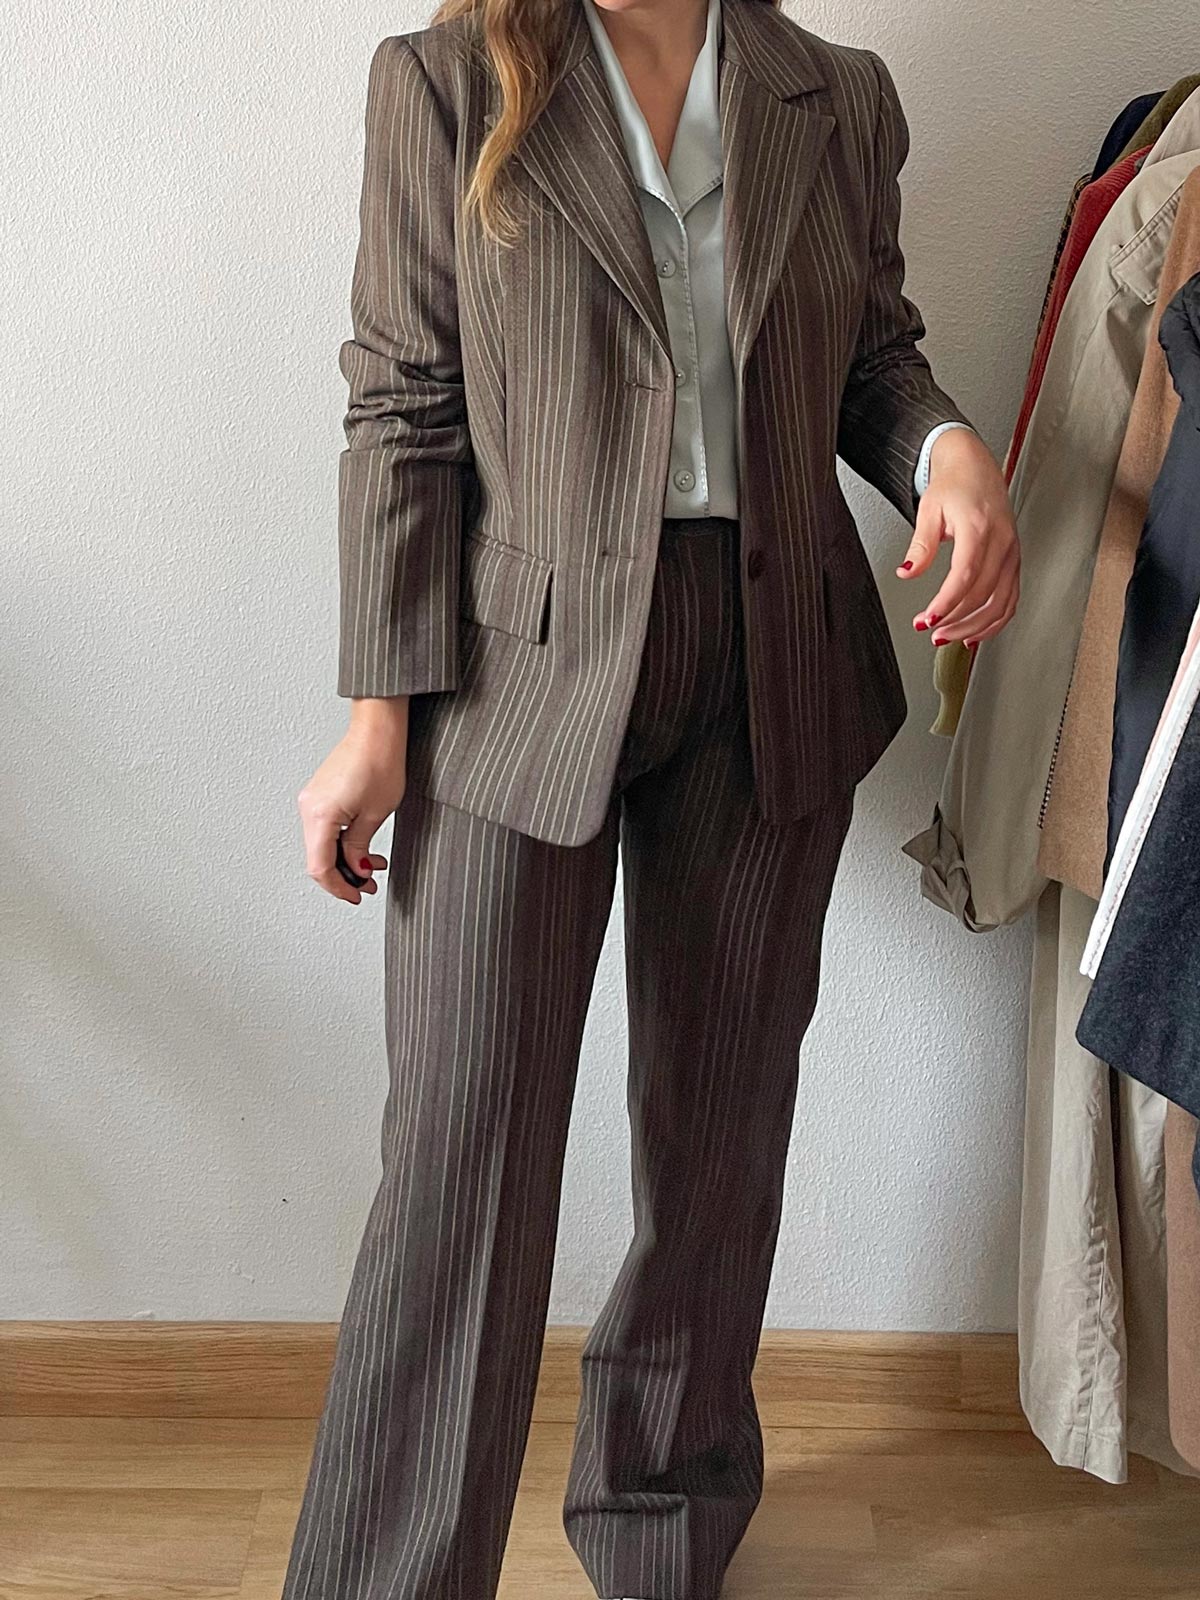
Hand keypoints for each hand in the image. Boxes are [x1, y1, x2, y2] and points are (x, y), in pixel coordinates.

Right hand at [298, 697, 409, 903]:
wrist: (377, 730)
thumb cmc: (380, 761)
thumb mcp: (376, 814)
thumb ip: (360, 847)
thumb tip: (355, 871)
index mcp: (320, 815)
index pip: (320, 867)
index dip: (338, 887)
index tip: (356, 896)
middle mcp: (308, 808)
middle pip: (318, 858)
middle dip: (344, 876)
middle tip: (368, 886)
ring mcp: (311, 801)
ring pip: (322, 845)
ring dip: (345, 859)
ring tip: (373, 866)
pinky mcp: (319, 795)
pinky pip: (325, 829)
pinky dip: (341, 842)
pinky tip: (363, 847)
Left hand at [896, 428, 1019, 647]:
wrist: (976, 468)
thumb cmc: (954, 485)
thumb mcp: (929, 511)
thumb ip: (920, 546)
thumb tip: (907, 573)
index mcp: (980, 528)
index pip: (965, 575)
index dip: (946, 603)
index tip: (927, 619)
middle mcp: (1002, 542)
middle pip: (984, 595)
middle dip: (956, 620)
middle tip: (930, 631)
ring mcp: (1012, 553)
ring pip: (1002, 603)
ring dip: (975, 627)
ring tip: (948, 637)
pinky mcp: (1015, 561)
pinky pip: (1011, 599)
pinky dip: (995, 621)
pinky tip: (975, 632)